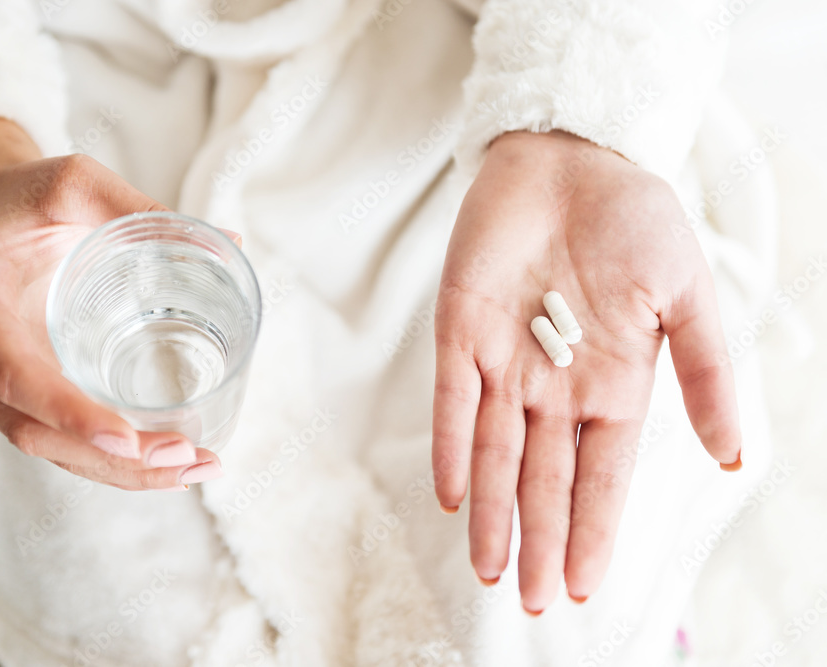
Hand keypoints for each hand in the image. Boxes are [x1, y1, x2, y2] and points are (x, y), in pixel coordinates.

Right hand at [0, 117, 227, 489]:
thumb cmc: (31, 196)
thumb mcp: (78, 183)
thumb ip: (141, 209)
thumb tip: (229, 243)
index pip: (13, 374)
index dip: (68, 414)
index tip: (128, 440)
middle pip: (31, 429)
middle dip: (110, 459)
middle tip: (186, 457)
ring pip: (45, 446)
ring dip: (117, 471)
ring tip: (192, 468)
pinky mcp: (13, 392)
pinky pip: (54, 438)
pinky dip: (107, 460)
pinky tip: (164, 463)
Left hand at [432, 131, 740, 611]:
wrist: (572, 158)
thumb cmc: (635, 221)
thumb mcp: (686, 296)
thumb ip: (705, 373)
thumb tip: (734, 456)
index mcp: (612, 385)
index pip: (601, 475)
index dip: (593, 530)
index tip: (583, 585)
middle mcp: (555, 386)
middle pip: (545, 478)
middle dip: (539, 538)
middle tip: (530, 601)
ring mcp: (505, 362)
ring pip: (494, 452)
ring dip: (492, 510)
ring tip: (490, 567)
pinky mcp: (460, 331)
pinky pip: (451, 399)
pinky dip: (449, 445)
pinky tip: (452, 493)